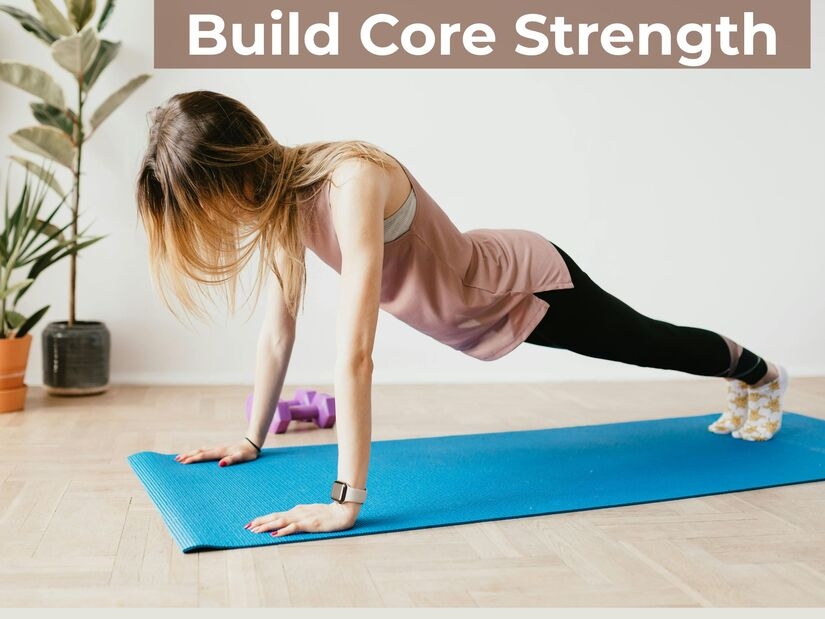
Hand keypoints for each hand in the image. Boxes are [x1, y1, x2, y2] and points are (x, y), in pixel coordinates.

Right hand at [174, 438, 258, 466]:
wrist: (252, 444)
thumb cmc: (248, 453)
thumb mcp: (241, 458)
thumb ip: (231, 460)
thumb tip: (220, 464)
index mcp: (220, 452)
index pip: (203, 456)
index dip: (193, 459)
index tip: (183, 463)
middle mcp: (217, 449)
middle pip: (199, 452)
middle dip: (188, 456)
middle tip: (176, 460)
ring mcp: (218, 448)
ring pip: (201, 450)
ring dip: (191, 453)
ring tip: (180, 458)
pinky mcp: (220, 449)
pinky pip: (205, 451)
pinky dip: (197, 453)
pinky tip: (195, 455)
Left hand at [245, 502, 359, 536]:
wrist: (343, 511)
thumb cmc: (328, 514)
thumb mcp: (311, 514)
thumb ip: (300, 516)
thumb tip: (289, 521)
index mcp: (297, 511)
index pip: (276, 515)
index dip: (263, 519)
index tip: (251, 523)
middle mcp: (297, 512)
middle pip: (275, 517)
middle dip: (260, 522)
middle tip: (247, 527)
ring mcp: (303, 518)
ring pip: (280, 522)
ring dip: (267, 526)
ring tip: (255, 530)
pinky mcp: (309, 524)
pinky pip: (293, 527)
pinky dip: (282, 531)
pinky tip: (275, 534)